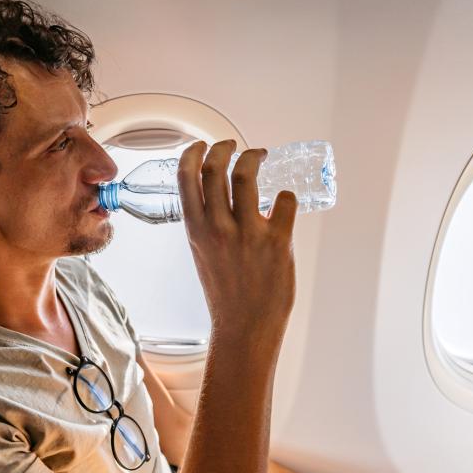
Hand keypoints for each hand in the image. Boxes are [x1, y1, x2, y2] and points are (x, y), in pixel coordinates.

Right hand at [177, 140, 296, 360]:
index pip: (186, 177)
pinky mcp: (278, 241)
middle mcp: (218, 227)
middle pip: (216, 167)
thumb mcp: (203, 254)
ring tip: (260, 155)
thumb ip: (207, 226)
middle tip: (234, 146)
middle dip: (224, 147)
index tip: (202, 145)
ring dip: (254, 156)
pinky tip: (284, 202)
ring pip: (247, 174)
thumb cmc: (225, 294)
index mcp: (196, 230)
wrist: (244, 327)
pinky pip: (285, 200)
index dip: (194, 153)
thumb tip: (219, 201)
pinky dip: (286, 195)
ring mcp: (248, 233)